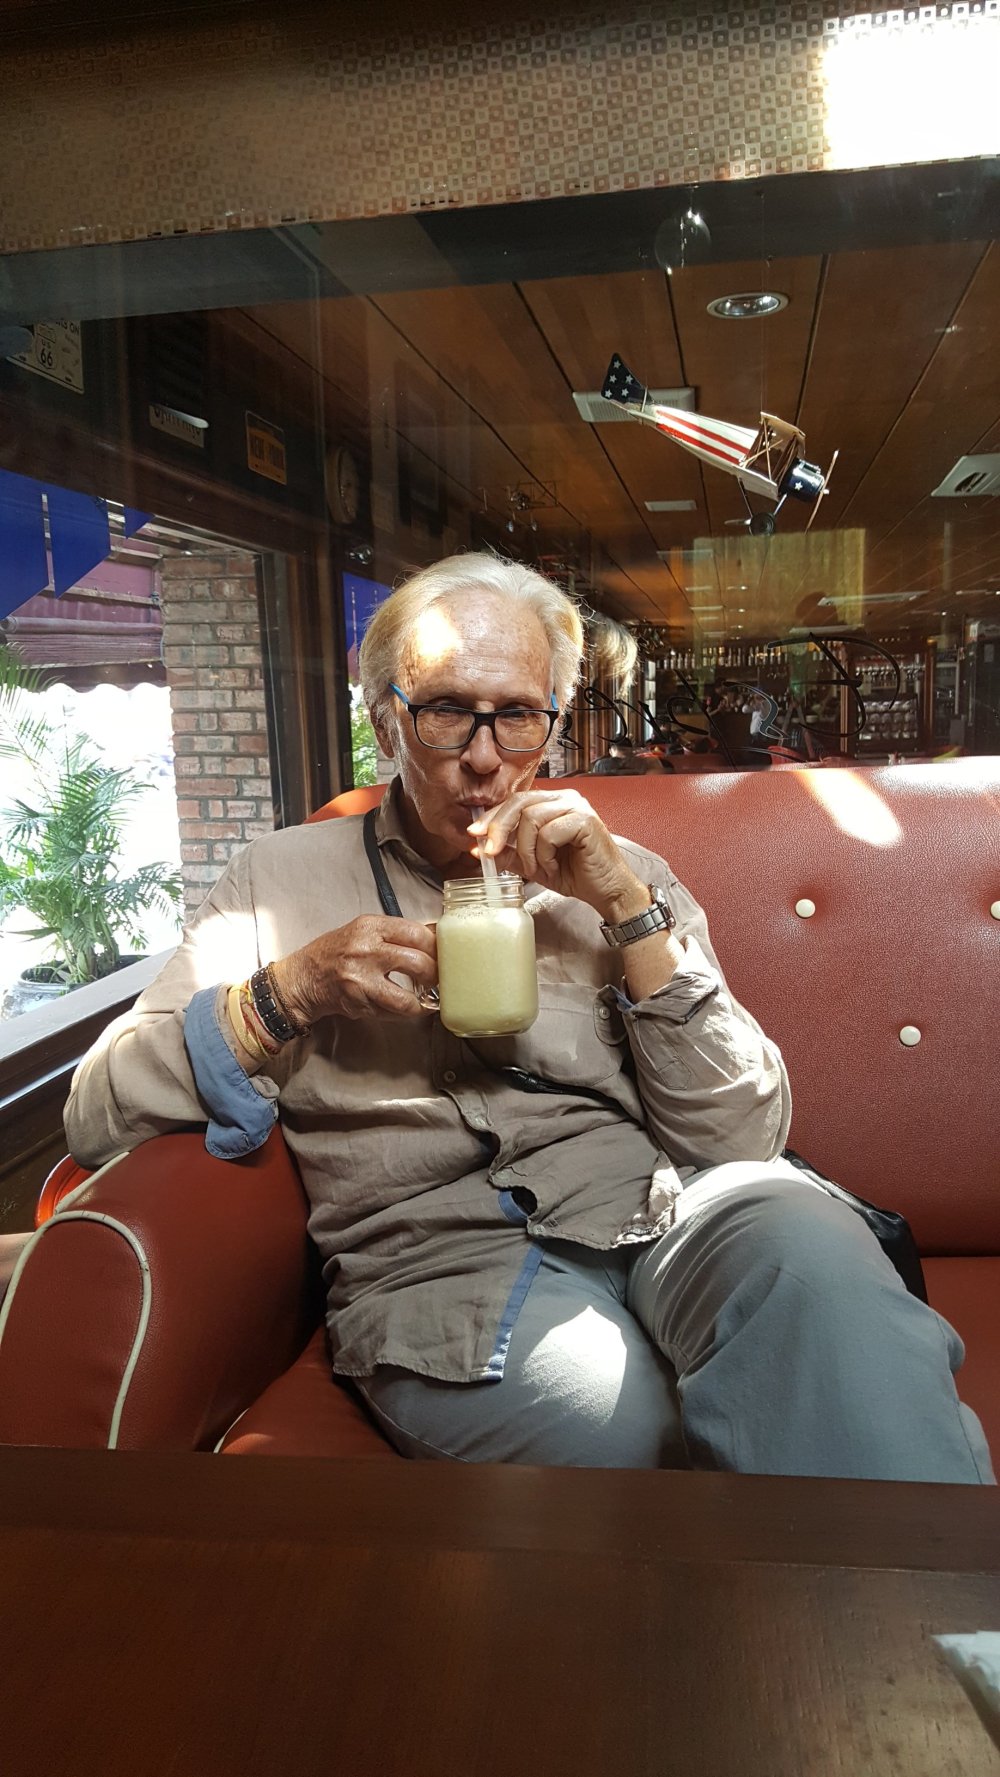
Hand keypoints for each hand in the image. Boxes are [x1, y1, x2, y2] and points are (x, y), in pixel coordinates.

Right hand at [269, 917, 437, 1024]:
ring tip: (428, 999)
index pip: (416, 933)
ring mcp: (361, 981)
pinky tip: (407, 1007)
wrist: (303, 977)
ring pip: (406, 998)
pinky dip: (404, 1013)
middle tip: (438, 978)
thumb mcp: (364, 930)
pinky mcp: (358, 1004)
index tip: (442, 954)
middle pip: (418, 963)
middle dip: (435, 975)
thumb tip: (435, 935)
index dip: (436, 946)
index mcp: (370, 927)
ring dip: (423, 1002)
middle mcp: (366, 952)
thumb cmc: (336, 952)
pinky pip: (392, 1013)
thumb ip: (396, 933)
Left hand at [468, 790, 649, 923]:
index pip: (514, 801)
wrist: (606, 891)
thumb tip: (480, 847)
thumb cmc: (576, 875)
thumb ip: (510, 852)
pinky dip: (545, 854)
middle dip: (499, 829)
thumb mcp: (533, 864)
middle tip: (490, 852)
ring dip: (527, 849)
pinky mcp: (585, 820)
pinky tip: (554, 866)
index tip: (474, 835)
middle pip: (519, 802)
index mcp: (553, 803)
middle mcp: (565, 799)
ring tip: (537, 868)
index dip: (492, 818)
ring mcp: (577, 807)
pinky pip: (549, 833)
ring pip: (531, 818)